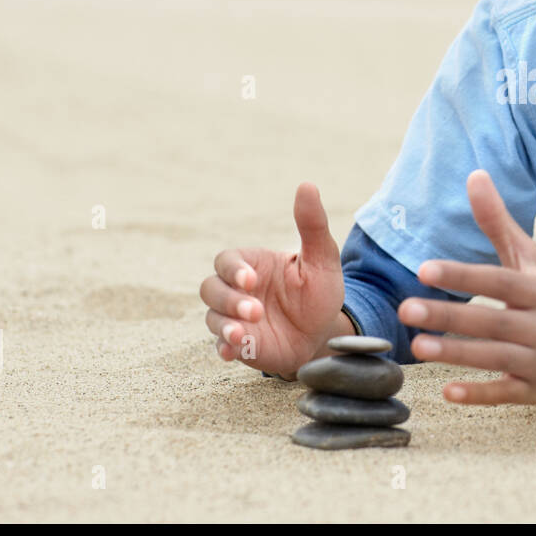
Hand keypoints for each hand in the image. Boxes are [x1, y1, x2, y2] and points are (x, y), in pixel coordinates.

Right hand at [200, 182, 345, 378]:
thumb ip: (312, 225)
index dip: (234, 270)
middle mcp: (237, 290)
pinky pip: (220, 346)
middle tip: (256, 310)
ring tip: (242, 333)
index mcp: (252, 264)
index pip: (227, 260)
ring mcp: (234, 318)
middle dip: (229, 299)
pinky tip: (235, 350)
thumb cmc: (319, 291)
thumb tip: (307, 185)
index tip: (252, 280)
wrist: (325, 332)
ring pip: (212, 316)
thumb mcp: (322, 258)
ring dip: (224, 324)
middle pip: (210, 288)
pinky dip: (224, 347)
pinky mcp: (239, 345)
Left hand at [398, 169, 535, 404]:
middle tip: (405, 309)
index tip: (424, 269)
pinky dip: (479, 394)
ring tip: (416, 346)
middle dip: (449, 316)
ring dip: (457, 354)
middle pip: (492, 321)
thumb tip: (474, 174)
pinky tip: (447, 392)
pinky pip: (506, 393)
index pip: (497, 281)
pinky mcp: (534, 391)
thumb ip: (498, 221)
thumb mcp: (527, 259)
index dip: (462, 275)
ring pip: (496, 358)